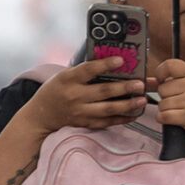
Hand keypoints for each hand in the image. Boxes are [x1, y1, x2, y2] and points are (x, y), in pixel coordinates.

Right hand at [24, 56, 145, 134]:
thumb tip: (113, 64)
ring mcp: (80, 112)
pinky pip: (107, 122)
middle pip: (103, 91)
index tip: (121, 60)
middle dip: (124, 87)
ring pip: (108, 109)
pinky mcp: (85, 123)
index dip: (105, 64)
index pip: (88, 70)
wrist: (41, 115)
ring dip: (128, 105)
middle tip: (140, 84)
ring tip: (143, 100)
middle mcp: (74, 96)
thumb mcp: (65, 76)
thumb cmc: (57, 90)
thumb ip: (85, 71)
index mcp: (68, 79)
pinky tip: (134, 114)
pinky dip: (122, 118)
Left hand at [153, 59, 184, 158]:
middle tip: (179, 103)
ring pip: (162, 103)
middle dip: (165, 98)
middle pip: (162, 88)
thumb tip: (148, 81)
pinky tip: (176, 120)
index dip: (160, 73)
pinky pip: (164, 116)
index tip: (162, 81)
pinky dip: (165, 120)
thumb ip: (171, 82)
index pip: (169, 65)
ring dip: (166, 111)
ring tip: (180, 112)